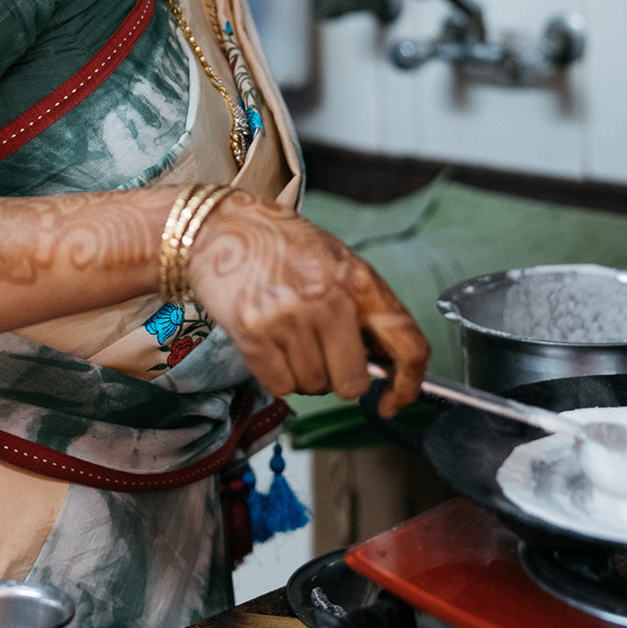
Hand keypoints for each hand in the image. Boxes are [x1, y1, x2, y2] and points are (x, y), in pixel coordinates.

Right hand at [186, 193, 428, 416]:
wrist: (218, 226)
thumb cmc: (279, 243)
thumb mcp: (336, 262)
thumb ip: (362, 307)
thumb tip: (383, 362)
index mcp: (358, 279)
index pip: (408, 346)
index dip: (407, 386)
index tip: (393, 401)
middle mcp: (329, 298)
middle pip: (352, 382)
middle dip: (338, 379)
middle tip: (320, 355)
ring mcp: (290, 317)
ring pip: (313, 387)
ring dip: (302, 373)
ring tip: (286, 337)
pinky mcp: (254, 333)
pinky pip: (280, 385)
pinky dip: (276, 375)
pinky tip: (268, 343)